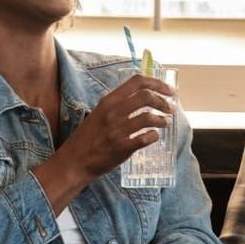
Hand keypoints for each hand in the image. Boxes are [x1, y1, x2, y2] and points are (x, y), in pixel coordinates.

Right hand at [34, 74, 174, 210]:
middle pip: (146, 97)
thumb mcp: (99, 113)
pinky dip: (154, 136)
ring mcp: (117, 130)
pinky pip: (146, 138)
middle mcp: (113, 112)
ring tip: (165, 123)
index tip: (169, 90)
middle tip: (170, 108)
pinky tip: (153, 136)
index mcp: (108, 101)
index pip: (137, 82)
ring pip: (149, 117)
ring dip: (162, 119)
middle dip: (164, 101)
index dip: (157, 83)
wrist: (74, 161)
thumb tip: (144, 97)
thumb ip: (118, 105)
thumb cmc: (88, 138)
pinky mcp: (121, 147)